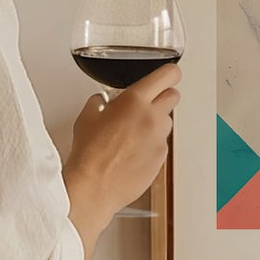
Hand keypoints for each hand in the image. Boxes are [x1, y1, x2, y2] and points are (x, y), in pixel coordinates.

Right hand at [63, 62, 179, 259]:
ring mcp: (159, 139)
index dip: (170, 73)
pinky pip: (162, 144)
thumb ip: (99, 103)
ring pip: (167, 121)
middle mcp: (152, 118)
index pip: (168, 75)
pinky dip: (152, 144)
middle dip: (162, 96)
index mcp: (135, 101)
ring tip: (134, 132)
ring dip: (156, 122)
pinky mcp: (161, 158)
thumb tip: (102, 101)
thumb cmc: (89, 154)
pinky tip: (133, 151)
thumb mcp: (87, 118)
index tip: (168, 75)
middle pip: (173, 96)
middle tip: (147, 104)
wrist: (94, 186)